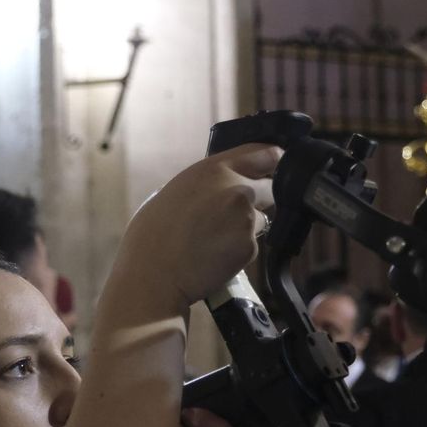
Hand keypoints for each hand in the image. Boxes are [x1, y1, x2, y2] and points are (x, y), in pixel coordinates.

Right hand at [115, 143, 278, 312]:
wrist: (154, 273)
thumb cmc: (153, 233)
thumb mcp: (179, 189)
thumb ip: (210, 182)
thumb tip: (227, 184)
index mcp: (215, 169)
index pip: (265, 153)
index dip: (272, 162)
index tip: (273, 168)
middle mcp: (238, 189)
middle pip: (270, 188)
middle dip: (259, 199)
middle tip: (232, 214)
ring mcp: (246, 219)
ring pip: (260, 219)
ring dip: (246, 227)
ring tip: (215, 239)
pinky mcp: (250, 247)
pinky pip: (252, 244)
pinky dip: (239, 250)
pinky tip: (215, 256)